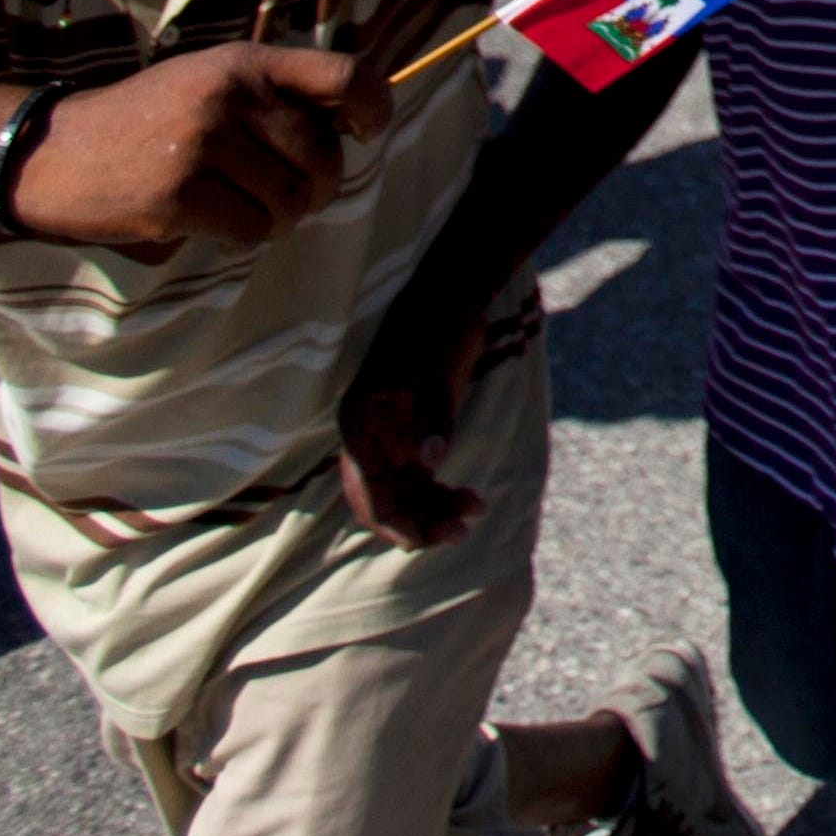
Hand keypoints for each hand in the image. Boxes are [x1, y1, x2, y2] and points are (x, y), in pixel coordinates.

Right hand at [7, 46, 392, 248]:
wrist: (53, 152)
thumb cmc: (146, 121)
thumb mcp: (209, 81)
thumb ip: (274, 95)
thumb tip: (356, 125)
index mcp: (244, 63)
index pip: (344, 77)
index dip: (374, 108)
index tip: (367, 132)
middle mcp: (229, 97)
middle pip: (323, 158)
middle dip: (316, 188)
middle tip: (288, 195)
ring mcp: (202, 146)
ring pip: (291, 203)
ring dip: (277, 218)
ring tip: (239, 206)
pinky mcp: (178, 196)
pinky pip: (251, 232)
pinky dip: (241, 237)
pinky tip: (209, 220)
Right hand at [333, 303, 494, 547]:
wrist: (453, 297)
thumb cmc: (438, 327)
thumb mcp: (436, 373)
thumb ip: (433, 418)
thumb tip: (430, 462)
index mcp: (360, 425)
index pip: (367, 490)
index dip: (391, 519)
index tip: (420, 538)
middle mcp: (370, 436)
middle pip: (386, 497)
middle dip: (419, 518)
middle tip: (460, 531)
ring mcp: (392, 436)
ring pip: (407, 490)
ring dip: (435, 507)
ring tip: (474, 511)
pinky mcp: (415, 431)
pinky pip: (422, 475)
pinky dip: (443, 489)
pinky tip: (471, 499)